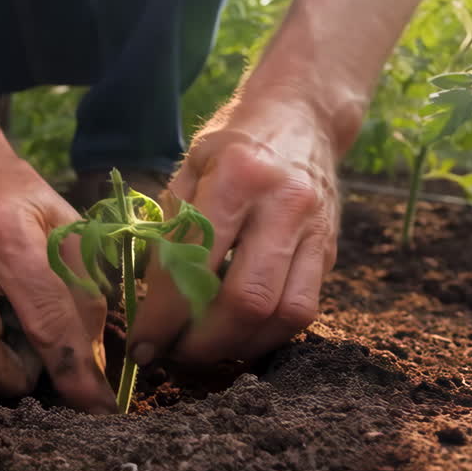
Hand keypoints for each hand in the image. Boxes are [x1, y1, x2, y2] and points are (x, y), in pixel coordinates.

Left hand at [127, 102, 340, 365]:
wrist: (303, 114)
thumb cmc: (233, 144)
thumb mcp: (189, 168)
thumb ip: (171, 229)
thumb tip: (148, 303)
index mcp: (238, 177)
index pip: (197, 263)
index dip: (165, 317)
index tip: (142, 345)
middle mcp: (284, 205)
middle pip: (247, 301)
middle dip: (203, 343)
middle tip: (173, 356)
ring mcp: (315, 230)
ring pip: (284, 315)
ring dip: (238, 347)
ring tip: (204, 351)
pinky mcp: (330, 252)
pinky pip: (303, 310)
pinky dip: (265, 334)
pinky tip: (237, 335)